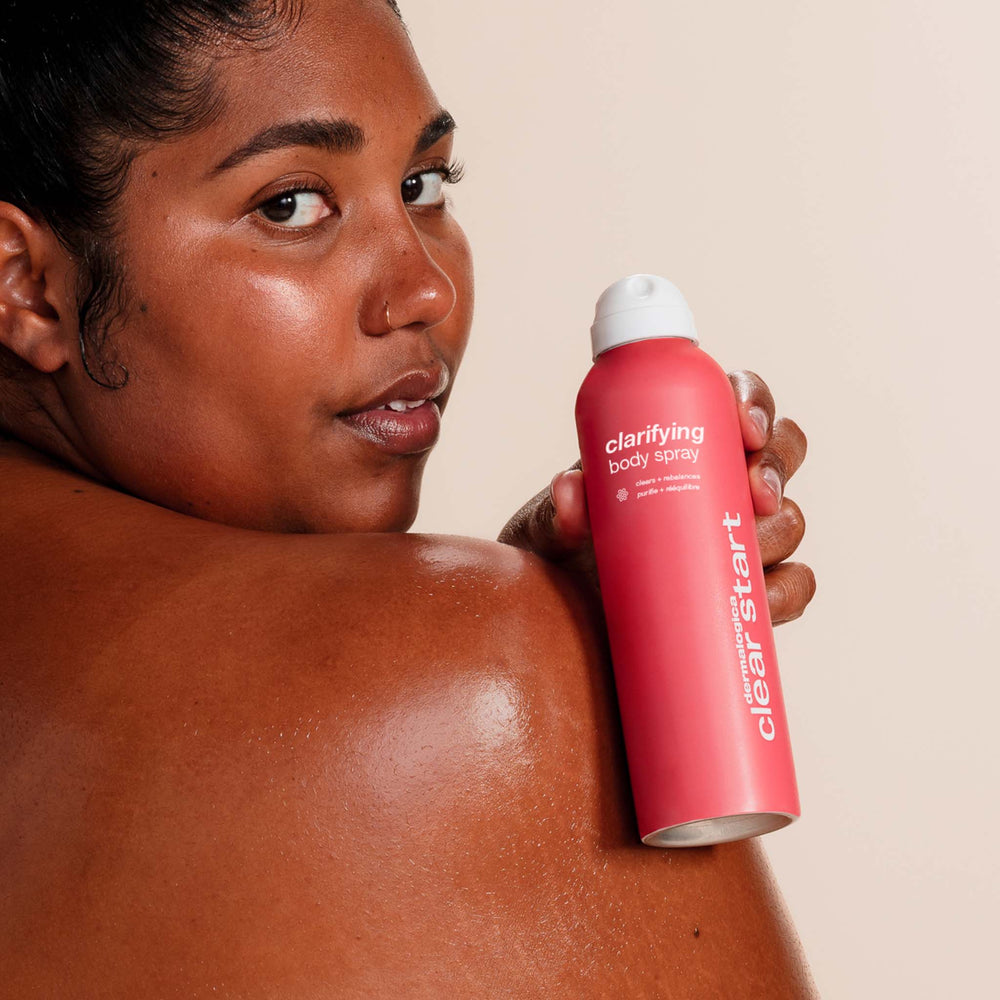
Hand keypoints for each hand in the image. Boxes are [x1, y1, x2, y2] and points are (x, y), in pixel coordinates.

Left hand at [498, 370, 814, 624]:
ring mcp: (736, 538)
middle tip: (753, 493)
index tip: (744, 426)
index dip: (753, 402)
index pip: (734, 403)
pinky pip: (792, 586)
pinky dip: (786, 591)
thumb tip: (571, 495)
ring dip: (777, 532)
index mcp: (679, 444)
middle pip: (778, 454)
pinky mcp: (744, 591)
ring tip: (746, 551)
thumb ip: (556, 509)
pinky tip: (761, 597)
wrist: (561, 627)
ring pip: (788, 520)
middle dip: (776, 467)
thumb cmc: (558, 557)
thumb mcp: (547, 526)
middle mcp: (717, 485)